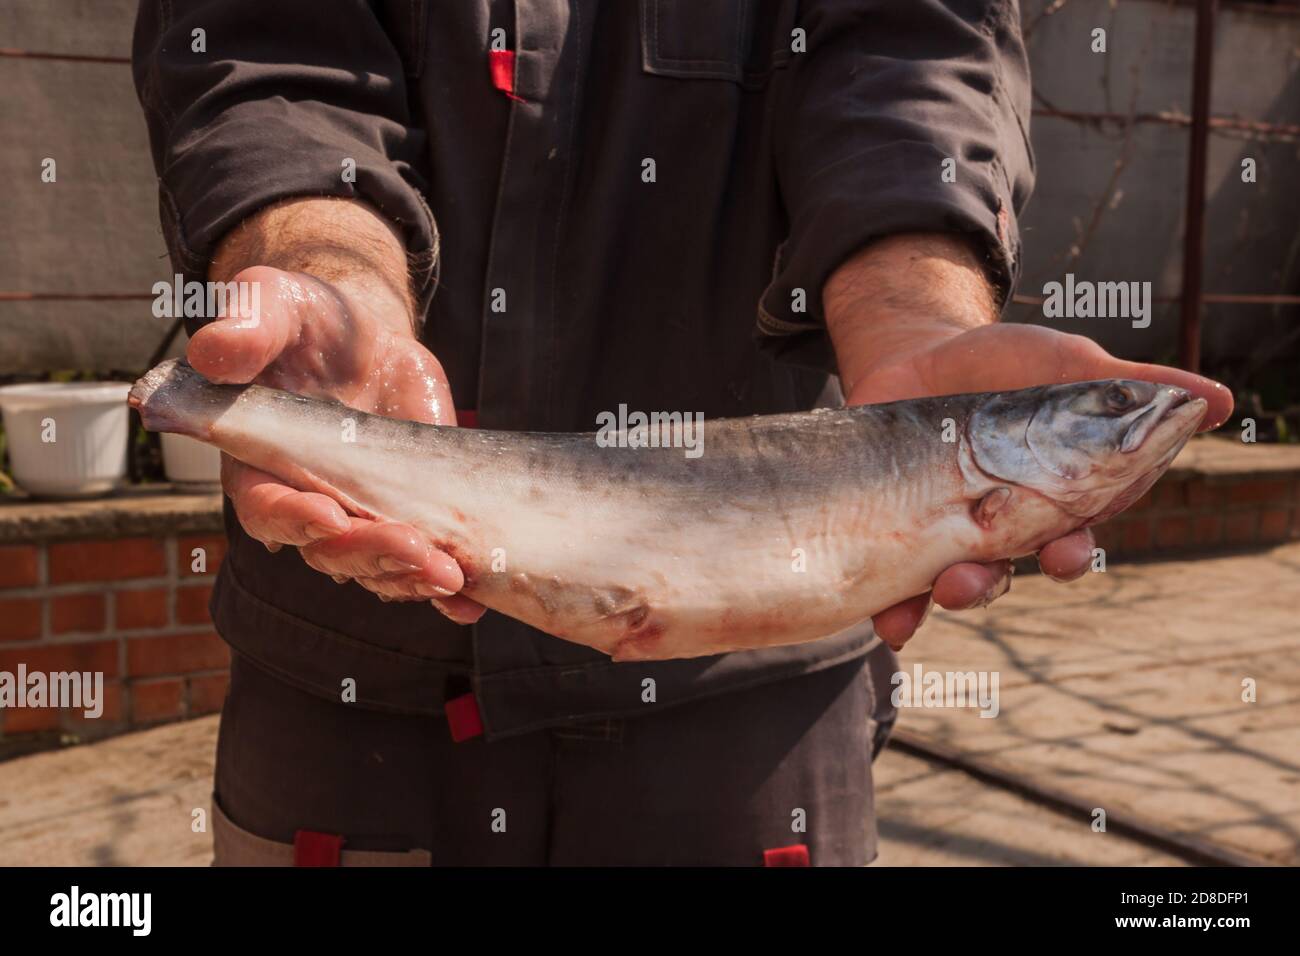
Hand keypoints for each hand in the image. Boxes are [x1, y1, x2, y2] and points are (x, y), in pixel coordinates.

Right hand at [188, 265, 485, 623]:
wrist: (361, 335)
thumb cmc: (302, 321)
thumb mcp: (271, 304)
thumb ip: (245, 325)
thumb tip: (212, 353)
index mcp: (258, 465)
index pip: (268, 508)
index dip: (295, 518)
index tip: (329, 516)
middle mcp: (307, 504)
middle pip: (330, 551)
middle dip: (371, 554)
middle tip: (415, 550)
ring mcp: (362, 516)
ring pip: (378, 568)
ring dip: (412, 577)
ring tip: (449, 575)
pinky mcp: (410, 514)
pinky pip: (424, 564)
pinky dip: (448, 590)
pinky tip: (471, 599)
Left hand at [847, 322, 1232, 649]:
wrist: (919, 351)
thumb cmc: (1006, 363)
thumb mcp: (1067, 363)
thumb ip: (1129, 388)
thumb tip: (1218, 402)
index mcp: (1052, 500)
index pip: (1071, 540)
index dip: (1070, 553)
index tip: (1065, 553)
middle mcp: (1001, 527)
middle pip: (1004, 572)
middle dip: (989, 583)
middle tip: (967, 579)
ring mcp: (946, 531)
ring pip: (952, 583)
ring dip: (945, 596)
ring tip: (933, 590)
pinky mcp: (896, 526)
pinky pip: (896, 580)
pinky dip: (893, 608)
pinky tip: (889, 624)